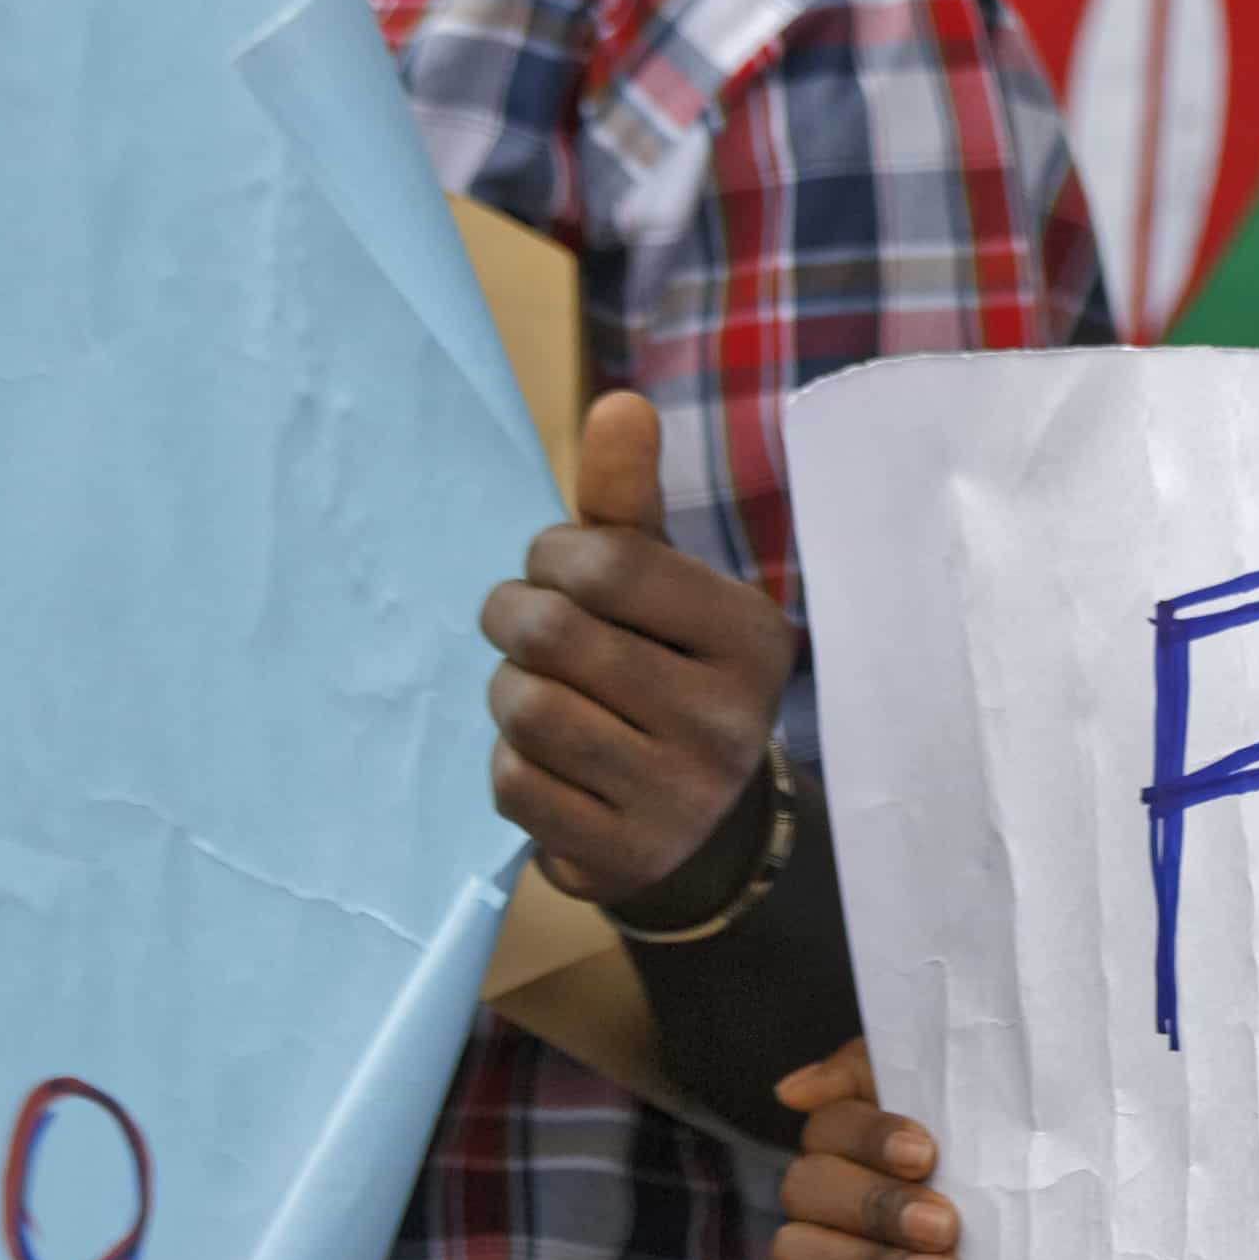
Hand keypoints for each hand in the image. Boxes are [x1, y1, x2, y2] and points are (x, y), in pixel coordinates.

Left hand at [479, 390, 797, 907]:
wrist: (703, 829)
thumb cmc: (667, 671)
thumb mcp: (665, 586)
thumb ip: (632, 500)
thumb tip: (618, 401)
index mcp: (751, 635)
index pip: (606, 564)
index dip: (550, 557)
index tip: (554, 569)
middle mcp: (729, 719)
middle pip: (554, 637)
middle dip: (514, 620)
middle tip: (521, 624)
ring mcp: (681, 798)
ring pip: (527, 712)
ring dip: (507, 693)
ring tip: (534, 690)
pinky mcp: (626, 857)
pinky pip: (516, 785)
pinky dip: (512, 764)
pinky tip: (547, 760)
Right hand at [768, 1041, 958, 1259]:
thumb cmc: (997, 1175)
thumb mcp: (965, 1112)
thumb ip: (882, 1078)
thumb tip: (794, 1090)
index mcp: (851, 1141)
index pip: (831, 1125)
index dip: (870, 1138)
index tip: (925, 1156)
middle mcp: (820, 1198)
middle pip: (806, 1187)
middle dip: (877, 1208)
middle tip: (944, 1228)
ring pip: (796, 1253)